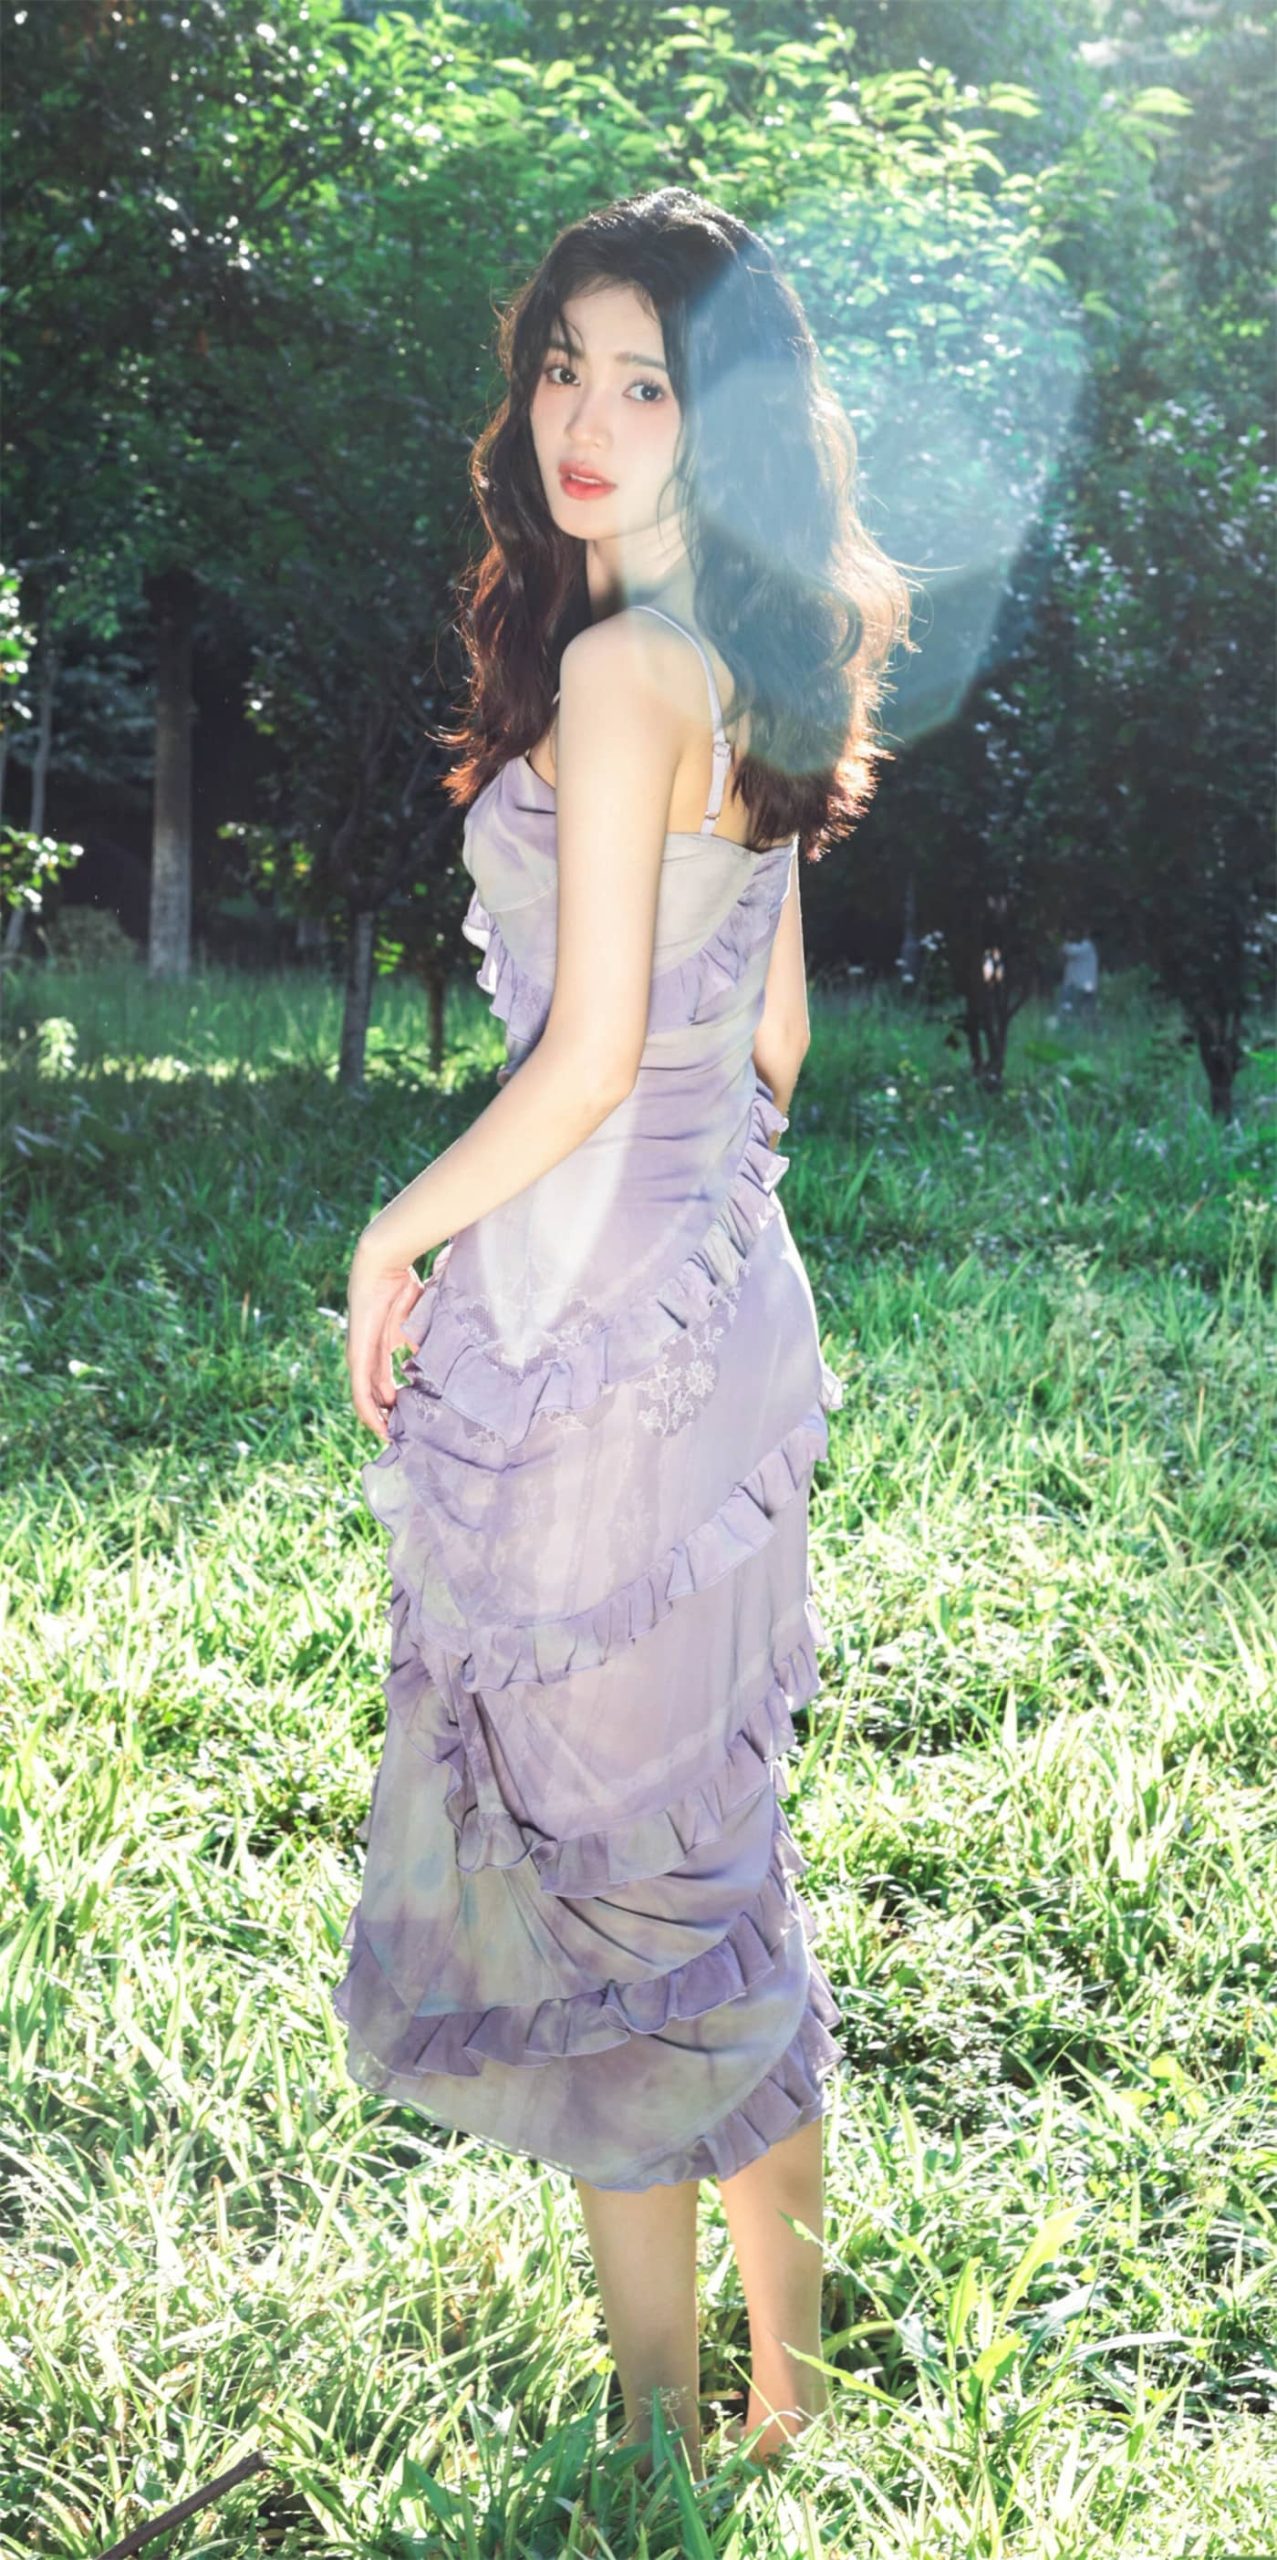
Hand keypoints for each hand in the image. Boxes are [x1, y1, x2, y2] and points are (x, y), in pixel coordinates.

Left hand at [345, 1236, 424, 1441]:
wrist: (384, 1265)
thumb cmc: (403, 1286)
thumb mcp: (417, 1324)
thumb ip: (422, 1345)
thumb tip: (439, 1365)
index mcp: (380, 1348)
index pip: (384, 1384)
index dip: (395, 1404)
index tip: (409, 1422)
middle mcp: (367, 1356)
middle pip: (374, 1395)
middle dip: (387, 1417)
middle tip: (402, 1438)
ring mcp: (359, 1356)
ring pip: (365, 1398)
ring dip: (377, 1419)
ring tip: (391, 1439)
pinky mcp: (357, 1354)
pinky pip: (360, 1389)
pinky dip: (368, 1408)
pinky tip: (377, 1425)